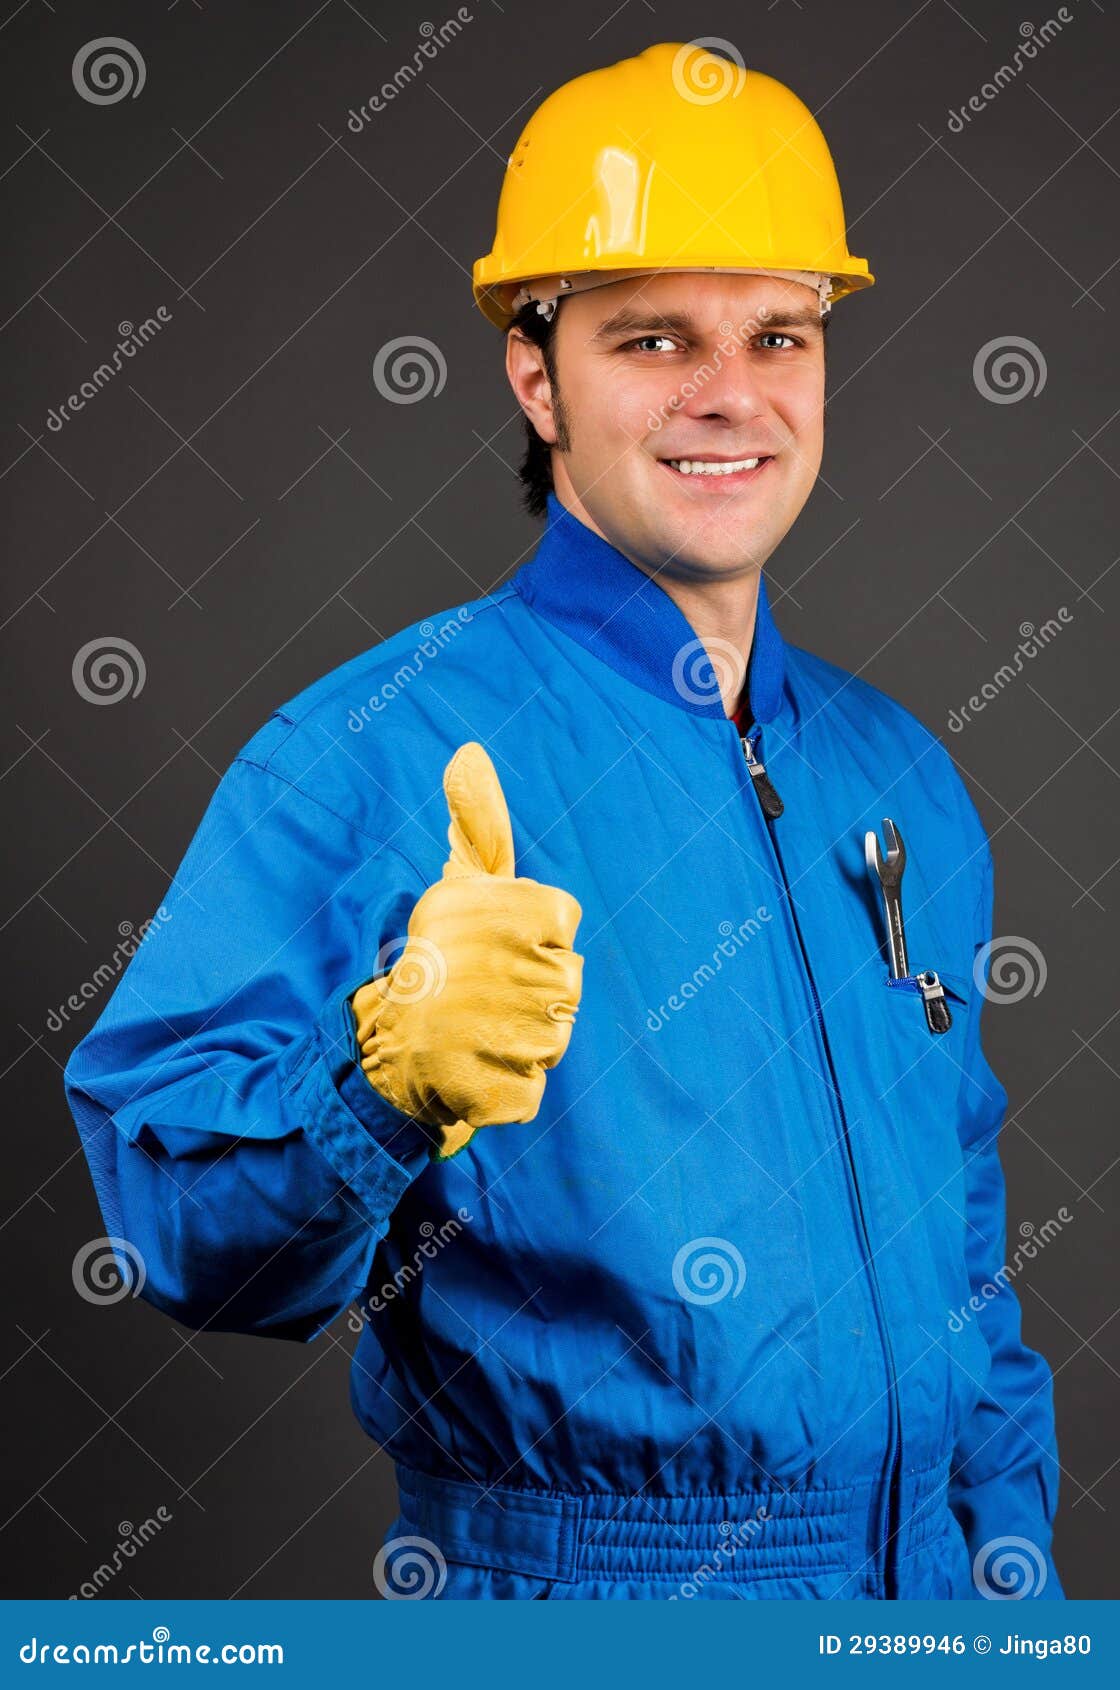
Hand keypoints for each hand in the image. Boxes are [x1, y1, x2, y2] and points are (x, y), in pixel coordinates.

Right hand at [352, 742, 583, 1158]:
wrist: (382, 1048)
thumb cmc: (434, 960)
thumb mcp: (457, 886)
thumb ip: (478, 824)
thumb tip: (469, 753)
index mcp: (515, 911)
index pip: (562, 920)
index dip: (530, 935)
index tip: (489, 945)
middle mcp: (516, 969)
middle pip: (566, 981)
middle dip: (530, 990)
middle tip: (478, 992)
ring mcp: (511, 1034)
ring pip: (556, 1034)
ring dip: (522, 1038)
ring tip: (476, 1029)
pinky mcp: (505, 1092)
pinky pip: (534, 1087)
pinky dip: (507, 1085)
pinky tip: (473, 1068)